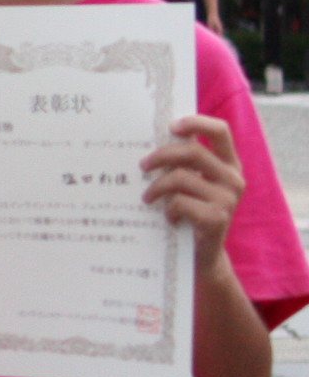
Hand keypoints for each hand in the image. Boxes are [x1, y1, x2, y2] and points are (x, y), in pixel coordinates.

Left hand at [142, 114, 243, 274]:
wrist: (203, 254)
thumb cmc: (190, 212)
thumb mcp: (191, 185)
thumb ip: (182, 165)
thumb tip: (148, 142)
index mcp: (229, 164)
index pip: (220, 131)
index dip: (196, 122)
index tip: (171, 127)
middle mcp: (233, 178)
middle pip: (192, 152)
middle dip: (160, 156)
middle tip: (142, 166)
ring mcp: (228, 199)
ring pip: (180, 178)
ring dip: (156, 187)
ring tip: (148, 197)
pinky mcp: (217, 218)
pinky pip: (180, 203)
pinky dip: (167, 209)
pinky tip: (168, 218)